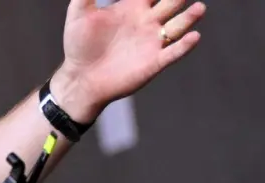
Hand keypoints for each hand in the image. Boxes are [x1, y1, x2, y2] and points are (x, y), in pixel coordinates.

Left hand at [55, 0, 204, 119]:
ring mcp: (153, 41)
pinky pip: (174, 52)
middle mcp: (148, 21)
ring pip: (179, 25)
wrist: (80, 78)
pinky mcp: (154, 62)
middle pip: (171, 2)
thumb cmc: (78, 46)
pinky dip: (185, 45)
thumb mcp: (78, 15)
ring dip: (190, 17)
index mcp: (133, 7)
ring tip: (199, 8)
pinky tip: (193, 36)